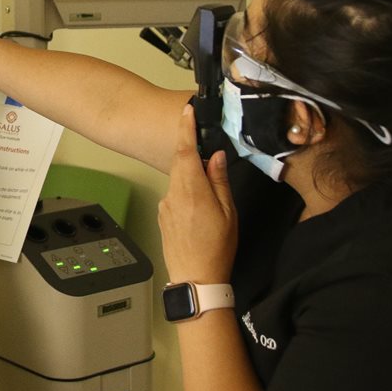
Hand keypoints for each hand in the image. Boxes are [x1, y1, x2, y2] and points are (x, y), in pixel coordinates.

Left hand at [158, 104, 237, 284]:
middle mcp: (174, 194)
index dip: (186, 129)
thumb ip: (219, 181)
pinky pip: (175, 194)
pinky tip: (199, 209)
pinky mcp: (163, 215)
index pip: (186, 151)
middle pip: (180, 162)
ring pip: (178, 179)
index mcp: (192, 190)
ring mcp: (165, 205)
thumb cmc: (217, 248)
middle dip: (191, 151)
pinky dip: (187, 192)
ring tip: (210, 194)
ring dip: (191, 176)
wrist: (196, 279)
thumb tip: (216, 156)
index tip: (187, 111)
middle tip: (206, 147)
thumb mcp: (228, 213)